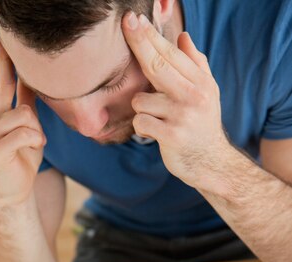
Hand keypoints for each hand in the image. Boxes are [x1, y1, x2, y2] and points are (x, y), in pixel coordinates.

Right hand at [0, 30, 45, 207]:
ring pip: (23, 113)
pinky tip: (35, 147)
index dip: (0, 56)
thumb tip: (30, 76)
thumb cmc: (22, 156)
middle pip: (3, 85)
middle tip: (16, 57)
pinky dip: (35, 138)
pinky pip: (24, 132)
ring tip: (36, 140)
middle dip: (12, 70)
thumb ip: (26, 101)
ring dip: (36, 127)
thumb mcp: (28, 125)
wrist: (16, 190)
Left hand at [122, 13, 231, 190]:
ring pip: (141, 100)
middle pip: (157, 65)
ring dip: (143, 110)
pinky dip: (142, 128)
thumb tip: (182, 37)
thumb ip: (195, 65)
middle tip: (127, 24)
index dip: (150, 36)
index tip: (134, 21)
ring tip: (157, 120)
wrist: (211, 163)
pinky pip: (141, 123)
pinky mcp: (171, 136)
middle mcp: (193, 96)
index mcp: (200, 82)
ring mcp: (182, 116)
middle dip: (139, 43)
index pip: (171, 54)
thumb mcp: (207, 92)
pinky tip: (154, 134)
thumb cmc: (203, 125)